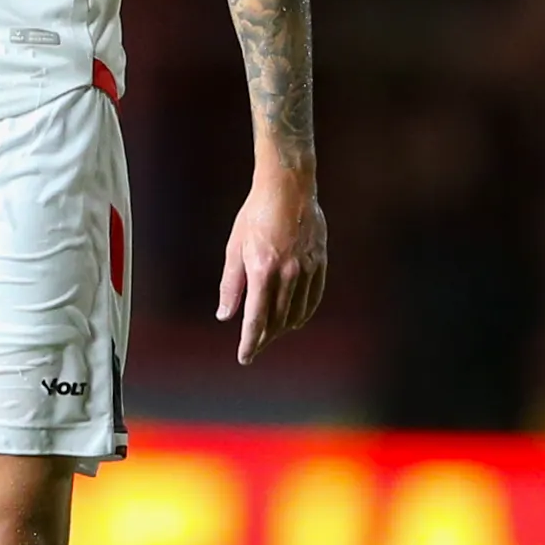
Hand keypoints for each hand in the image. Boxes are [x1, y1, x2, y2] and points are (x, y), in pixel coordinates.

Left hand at [216, 169, 328, 365]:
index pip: (256, 319)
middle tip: (254, 347)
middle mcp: (287, 274)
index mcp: (262, 270)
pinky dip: (304, 313)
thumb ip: (231, 284)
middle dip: (264, 338)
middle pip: (277, 321)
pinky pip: (314, 298)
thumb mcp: (235, 247)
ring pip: (297, 313)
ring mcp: (306, 269)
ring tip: (271, 334)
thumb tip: (225, 316)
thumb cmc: (255, 214)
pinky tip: (295, 320)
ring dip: (283, 329)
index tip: (244, 357)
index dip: (249, 342)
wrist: (288, 187)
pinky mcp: (320, 263)